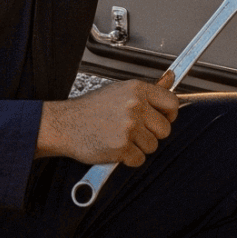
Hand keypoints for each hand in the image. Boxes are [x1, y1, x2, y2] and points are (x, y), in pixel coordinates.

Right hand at [37, 78, 179, 166]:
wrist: (64, 124)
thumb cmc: (89, 109)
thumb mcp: (118, 91)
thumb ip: (146, 91)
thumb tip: (171, 78)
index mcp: (136, 90)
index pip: (171, 102)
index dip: (169, 114)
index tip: (162, 118)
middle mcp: (134, 106)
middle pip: (165, 129)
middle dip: (152, 134)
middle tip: (135, 131)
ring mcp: (128, 127)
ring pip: (153, 146)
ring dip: (139, 147)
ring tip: (121, 137)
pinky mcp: (121, 147)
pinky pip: (139, 159)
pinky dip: (129, 158)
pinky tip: (115, 147)